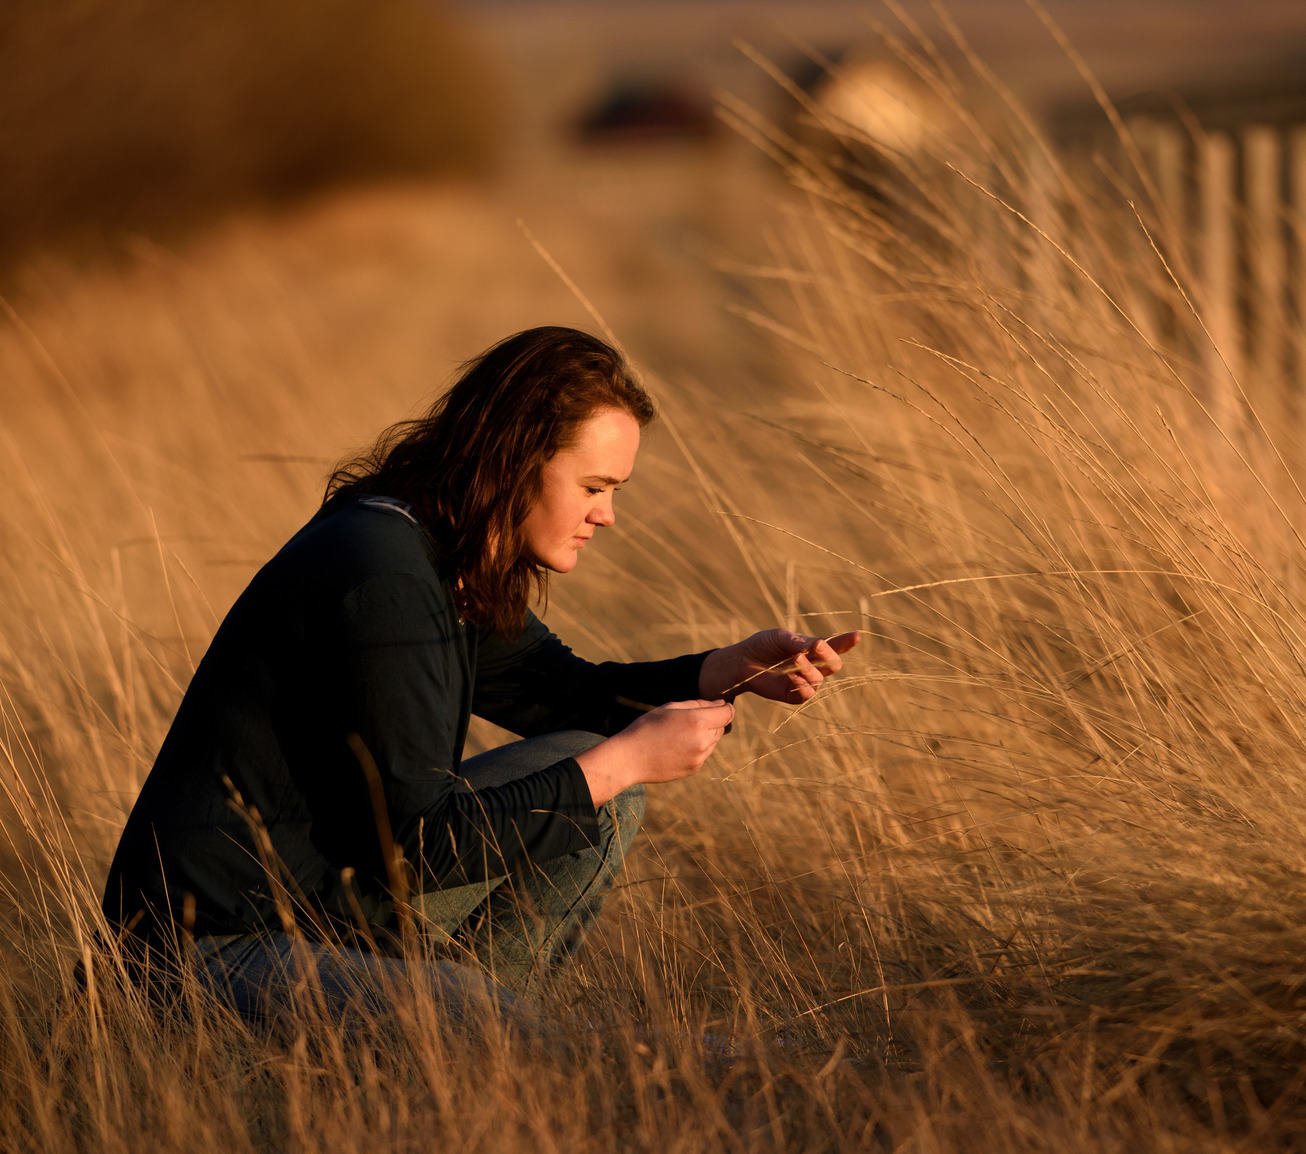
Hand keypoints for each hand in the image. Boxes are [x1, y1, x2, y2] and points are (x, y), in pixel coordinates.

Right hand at [574, 699, 734, 804]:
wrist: (630, 758)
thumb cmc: (648, 727)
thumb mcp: (671, 707)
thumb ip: (699, 704)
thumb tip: (720, 704)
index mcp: (697, 721)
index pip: (727, 713)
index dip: (725, 707)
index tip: (719, 705)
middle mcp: (702, 741)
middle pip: (721, 727)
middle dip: (712, 721)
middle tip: (688, 720)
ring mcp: (699, 757)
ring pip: (713, 742)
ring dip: (704, 735)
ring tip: (678, 735)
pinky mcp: (694, 768)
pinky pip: (703, 755)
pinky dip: (696, 749)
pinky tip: (675, 747)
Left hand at [699, 629, 859, 704]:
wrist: (743, 660)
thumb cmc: (763, 644)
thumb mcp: (779, 636)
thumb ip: (797, 641)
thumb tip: (814, 646)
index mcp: (814, 648)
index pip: (836, 646)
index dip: (847, 642)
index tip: (856, 636)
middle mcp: (814, 665)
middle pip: (834, 664)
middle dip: (828, 655)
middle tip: (815, 646)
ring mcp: (806, 681)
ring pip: (820, 679)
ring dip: (810, 669)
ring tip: (795, 659)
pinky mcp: (794, 695)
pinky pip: (807, 694)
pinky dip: (802, 684)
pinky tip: (791, 676)